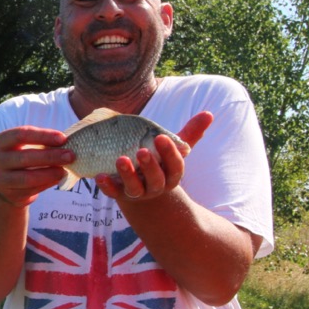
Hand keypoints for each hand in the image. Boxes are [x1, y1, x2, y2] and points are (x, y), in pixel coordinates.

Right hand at [0, 126, 71, 207]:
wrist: (6, 182)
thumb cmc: (21, 156)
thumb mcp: (24, 145)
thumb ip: (41, 142)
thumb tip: (66, 143)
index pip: (20, 135)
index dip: (43, 136)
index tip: (63, 138)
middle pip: (24, 157)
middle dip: (50, 156)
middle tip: (70, 156)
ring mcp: (0, 180)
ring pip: (27, 178)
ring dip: (49, 174)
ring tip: (65, 170)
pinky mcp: (10, 195)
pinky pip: (31, 190)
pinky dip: (47, 184)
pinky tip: (58, 178)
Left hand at [96, 111, 211, 202]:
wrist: (144, 187)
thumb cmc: (161, 162)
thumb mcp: (174, 149)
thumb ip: (190, 133)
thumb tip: (208, 113)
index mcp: (171, 174)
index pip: (175, 165)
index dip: (169, 153)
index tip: (160, 138)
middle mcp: (156, 185)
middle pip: (156, 179)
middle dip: (149, 166)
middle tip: (141, 151)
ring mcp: (138, 192)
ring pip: (134, 188)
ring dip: (128, 174)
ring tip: (120, 159)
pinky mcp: (120, 194)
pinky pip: (113, 192)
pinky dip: (107, 186)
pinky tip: (99, 176)